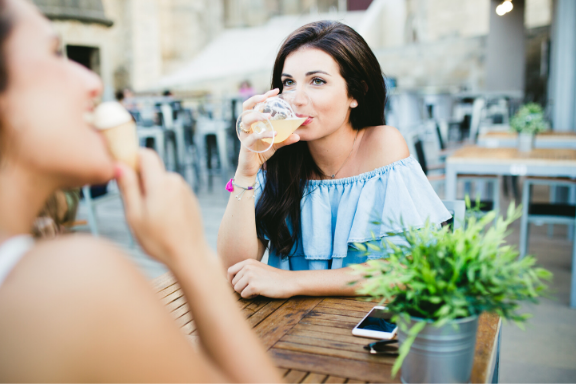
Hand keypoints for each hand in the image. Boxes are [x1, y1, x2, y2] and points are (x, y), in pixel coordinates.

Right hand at [116, 149, 208, 267]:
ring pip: (161, 182)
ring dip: (152, 192)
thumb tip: (119, 165)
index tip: (123, 174)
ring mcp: (185, 189)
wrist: (189, 255)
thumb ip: (128, 187)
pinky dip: (163, 199)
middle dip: (140, 181)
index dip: (132, 159)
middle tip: (135, 206)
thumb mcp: (135, 215)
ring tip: (151, 218)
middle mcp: (175, 181)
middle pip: (152, 170)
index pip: (145, 154)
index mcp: (161, 182)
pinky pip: (171, 191)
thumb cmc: (158, 239)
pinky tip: (164, 220)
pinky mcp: (190, 198)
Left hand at [227, 259, 295, 298]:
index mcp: (248, 262)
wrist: (288, 281)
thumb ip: (244, 271)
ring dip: (245, 292)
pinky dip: (250, 297)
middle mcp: (247, 267)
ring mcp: (250, 276)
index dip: (231, 280)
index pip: (229, 271)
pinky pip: (243, 295)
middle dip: (240, 288)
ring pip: (236, 289)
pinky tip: (259, 293)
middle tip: (252, 288)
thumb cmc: (273, 277)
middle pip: (232, 282)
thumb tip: (227, 281)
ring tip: (256, 290)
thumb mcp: (258, 269)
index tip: (238, 285)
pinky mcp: (254, 286)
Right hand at [236, 89, 300, 177]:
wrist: (251, 168)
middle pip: (246, 107)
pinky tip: (274, 133)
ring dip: (258, 116)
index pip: (255, 104)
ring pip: (247, 120)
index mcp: (252, 121)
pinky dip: (264, 134)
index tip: (276, 91)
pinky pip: (253, 136)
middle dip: (256, 100)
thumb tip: (298, 135)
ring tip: (269, 116)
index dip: (264, 96)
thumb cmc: (261, 151)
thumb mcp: (275, 143)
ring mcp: (245, 134)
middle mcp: (246, 125)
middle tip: (267, 98)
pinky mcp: (246, 144)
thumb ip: (285, 138)